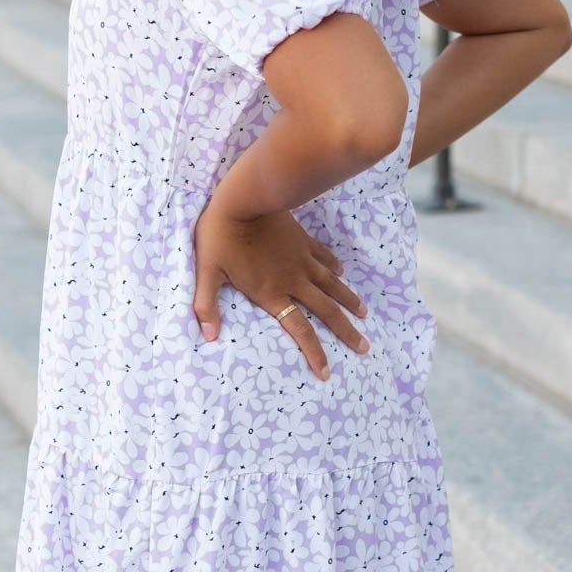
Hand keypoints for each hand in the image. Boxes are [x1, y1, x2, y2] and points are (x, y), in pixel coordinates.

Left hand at [192, 197, 370, 379]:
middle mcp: (294, 280)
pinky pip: (325, 257)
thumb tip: (207, 335)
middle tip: (364, 347)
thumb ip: (207, 305)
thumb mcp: (208, 272)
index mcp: (272, 293)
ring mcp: (302, 259)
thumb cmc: (221, 236)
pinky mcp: (304, 241)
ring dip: (349, 301)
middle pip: (327, 311)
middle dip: (346, 332)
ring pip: (333, 285)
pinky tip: (343, 272)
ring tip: (363, 314)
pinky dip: (335, 267)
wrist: (243, 198)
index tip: (326, 372)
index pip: (299, 329)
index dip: (314, 352)